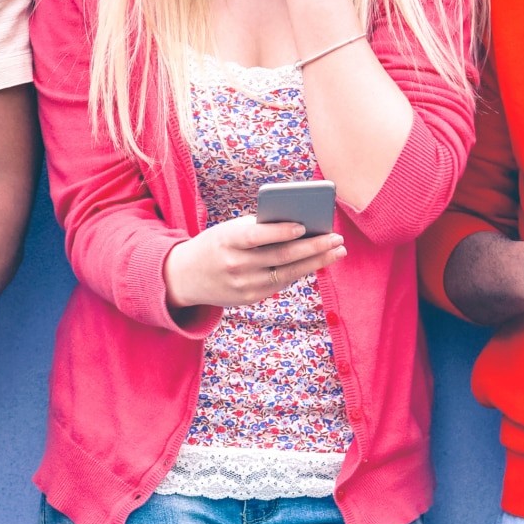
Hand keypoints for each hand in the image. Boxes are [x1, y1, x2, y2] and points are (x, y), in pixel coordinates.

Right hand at [166, 215, 345, 309]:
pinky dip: (301, 271)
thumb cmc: (216, 245)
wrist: (186, 276)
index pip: (257, 236)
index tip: (304, 225)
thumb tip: (301, 225)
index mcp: (227, 241)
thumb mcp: (228, 231)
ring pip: (287, 273)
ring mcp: (243, 285)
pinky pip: (281, 283)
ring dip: (316, 262)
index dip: (280, 232)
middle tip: (337, 238)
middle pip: (281, 256)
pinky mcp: (250, 298)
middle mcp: (235, 265)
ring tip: (337, 251)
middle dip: (313, 247)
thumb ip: (258, 228)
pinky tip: (318, 262)